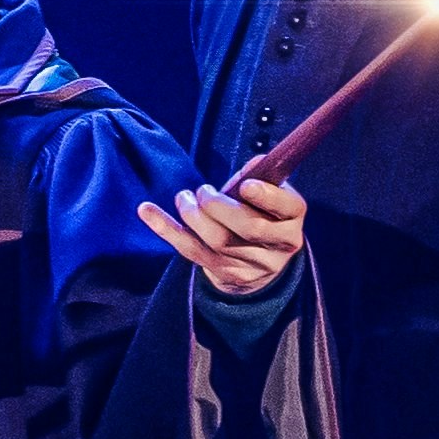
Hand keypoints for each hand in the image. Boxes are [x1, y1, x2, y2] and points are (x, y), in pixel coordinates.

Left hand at [136, 171, 309, 297]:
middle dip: (219, 205)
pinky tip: (146, 210)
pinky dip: (166, 228)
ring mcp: (250, 263)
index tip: (247, 185)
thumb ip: (261, 178)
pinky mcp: (223, 272)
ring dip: (193, 214)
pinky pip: (190, 250)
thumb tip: (253, 165)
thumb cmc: (261, 213)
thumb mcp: (269, 195)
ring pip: (218, 240)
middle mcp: (277, 245)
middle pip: (249, 227)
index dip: (267, 197)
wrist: (259, 262)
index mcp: (292, 219)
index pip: (289, 207)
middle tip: (203, 191)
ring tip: (184, 198)